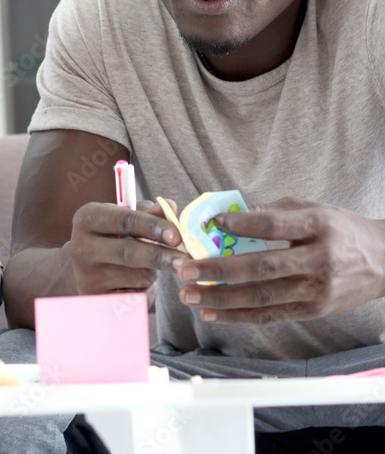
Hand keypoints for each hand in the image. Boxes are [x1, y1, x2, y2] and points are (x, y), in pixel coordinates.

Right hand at [69, 200, 186, 295]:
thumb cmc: (112, 238)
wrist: (83, 271)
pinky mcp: (97, 300)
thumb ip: (148, 212)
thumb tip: (170, 206)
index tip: (176, 235)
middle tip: (185, 260)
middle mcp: (81, 247)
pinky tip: (135, 284)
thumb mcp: (123, 219)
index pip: (125, 221)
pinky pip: (136, 296)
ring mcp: (86, 277)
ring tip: (145, 267)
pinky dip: (145, 289)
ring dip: (153, 272)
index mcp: (87, 219)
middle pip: (130, 252)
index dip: (153, 227)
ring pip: (138, 276)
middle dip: (161, 256)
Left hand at [174, 198, 384, 323]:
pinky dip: (238, 316)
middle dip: (217, 270)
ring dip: (220, 298)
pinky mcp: (313, 311)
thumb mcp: (313, 209)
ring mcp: (316, 290)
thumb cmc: (341, 230)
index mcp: (318, 226)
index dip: (240, 225)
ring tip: (188, 294)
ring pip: (261, 297)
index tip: (211, 223)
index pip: (273, 226)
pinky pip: (270, 315)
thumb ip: (274, 213)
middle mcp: (318, 260)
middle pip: (262, 266)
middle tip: (184, 269)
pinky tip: (212, 312)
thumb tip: (229, 217)